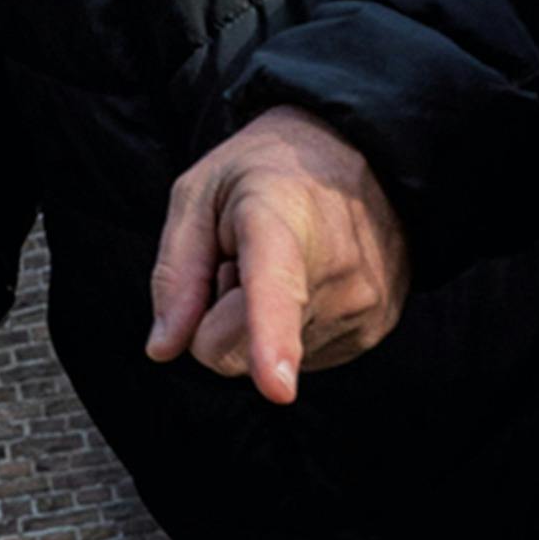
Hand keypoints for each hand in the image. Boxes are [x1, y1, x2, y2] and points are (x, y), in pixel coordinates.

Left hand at [144, 108, 409, 404]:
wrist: (360, 152)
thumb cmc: (268, 169)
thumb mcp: (199, 192)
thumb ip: (175, 272)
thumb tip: (164, 348)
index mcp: (283, 225)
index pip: (273, 291)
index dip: (271, 341)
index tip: (277, 388)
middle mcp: (334, 273)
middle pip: (232, 351)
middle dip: (215, 317)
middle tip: (237, 261)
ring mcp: (362, 307)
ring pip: (262, 360)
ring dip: (254, 320)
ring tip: (279, 262)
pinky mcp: (373, 331)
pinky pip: (299, 360)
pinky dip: (287, 328)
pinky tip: (304, 280)